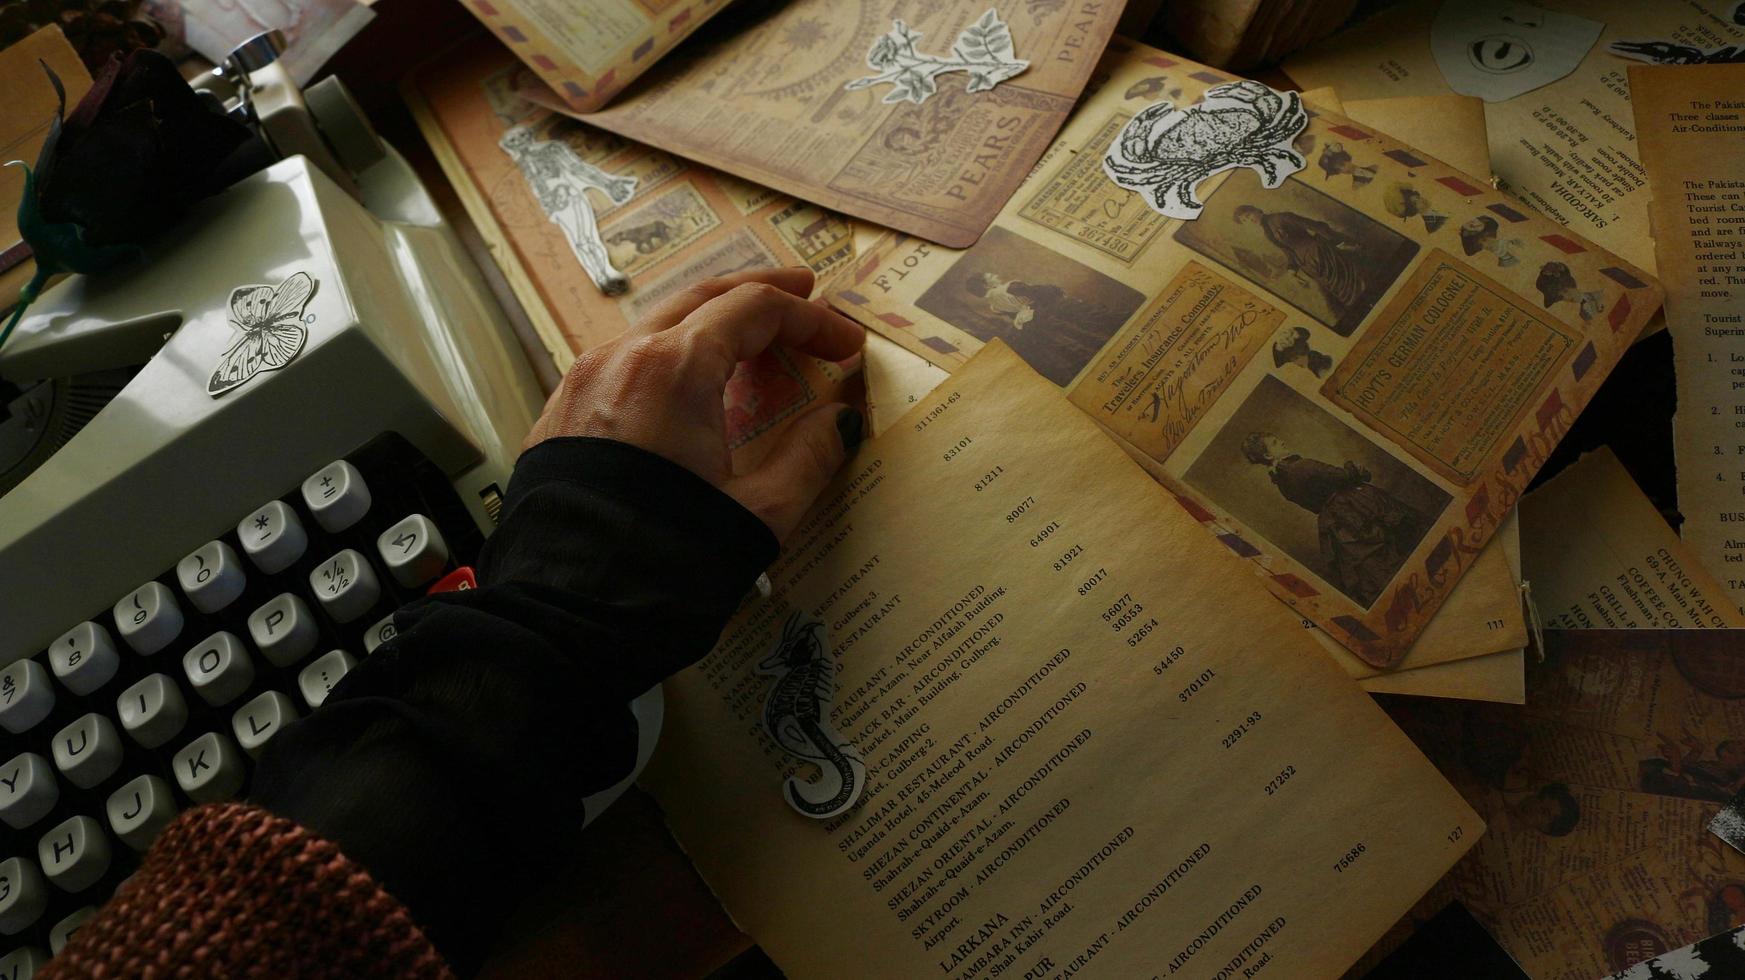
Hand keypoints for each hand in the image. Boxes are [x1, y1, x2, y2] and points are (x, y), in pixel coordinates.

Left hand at [525, 266, 865, 542]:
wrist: (564, 618)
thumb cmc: (662, 565)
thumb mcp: (758, 513)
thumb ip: (809, 455)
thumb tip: (841, 420)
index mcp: (674, 368)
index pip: (754, 310)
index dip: (811, 321)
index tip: (846, 346)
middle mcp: (621, 358)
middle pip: (701, 298)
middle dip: (759, 294)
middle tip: (805, 295)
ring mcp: (582, 383)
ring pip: (656, 327)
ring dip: (711, 324)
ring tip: (752, 340)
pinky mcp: (559, 417)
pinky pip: (623, 363)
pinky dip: (669, 356)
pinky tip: (690, 386)